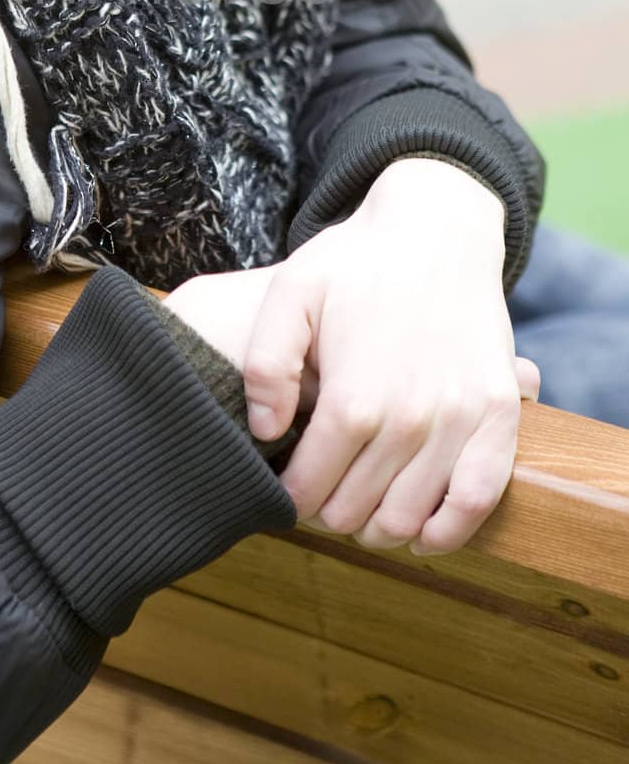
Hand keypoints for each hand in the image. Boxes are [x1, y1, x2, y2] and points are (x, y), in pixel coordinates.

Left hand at [240, 159, 539, 554]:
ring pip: (412, 517)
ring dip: (380, 527)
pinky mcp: (500, 413)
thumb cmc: (355, 263)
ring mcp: (461, 419)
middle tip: (319, 494)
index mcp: (354, 397)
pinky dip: (450, 530)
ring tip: (360, 511)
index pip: (311, 487)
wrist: (436, 230)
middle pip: (357, 510)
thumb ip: (264, 364)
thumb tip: (265, 430)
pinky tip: (422, 534)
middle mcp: (410, 419)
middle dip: (329, 511)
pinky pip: (480, 498)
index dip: (290, 498)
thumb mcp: (289, 293)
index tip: (283, 490)